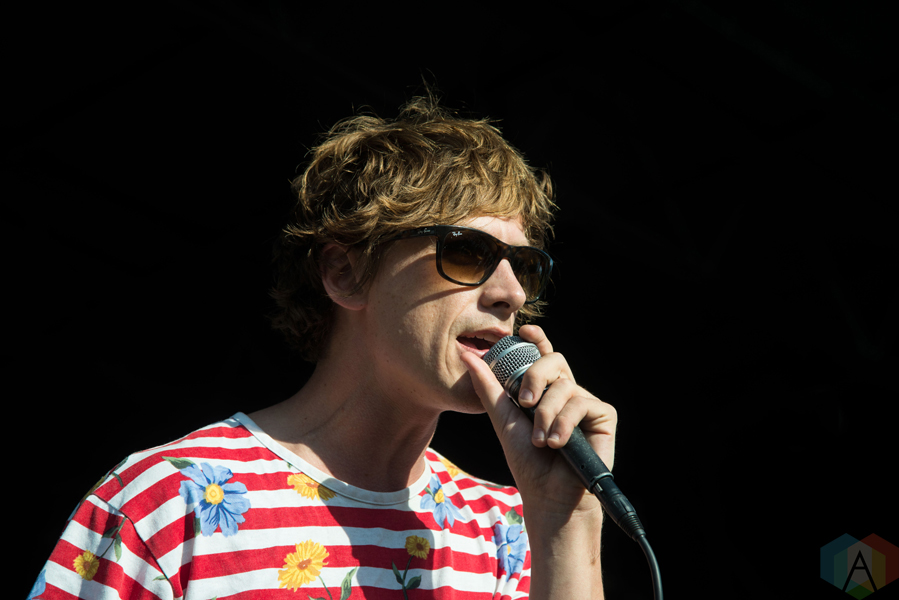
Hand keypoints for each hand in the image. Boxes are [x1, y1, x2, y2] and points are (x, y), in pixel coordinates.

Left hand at [461, 324, 616, 514]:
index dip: (538, 339)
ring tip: (541, 441)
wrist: (548, 495)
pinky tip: (558, 444)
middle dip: (534, 376)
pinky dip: (564, 423)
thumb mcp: (503, 419)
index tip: (525, 331)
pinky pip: (581, 403)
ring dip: (546, 414)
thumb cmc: (527, 461)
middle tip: (523, 402)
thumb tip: (467, 356)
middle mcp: (566, 392)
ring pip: (564, 386)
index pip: (543, 356)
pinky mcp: (603, 415)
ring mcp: (585, 403)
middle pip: (554, 361)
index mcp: (544, 390)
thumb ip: (488, 387)